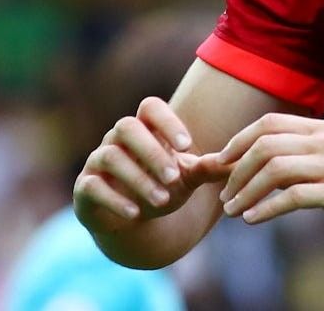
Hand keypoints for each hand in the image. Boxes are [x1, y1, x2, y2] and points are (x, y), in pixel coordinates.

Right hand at [73, 96, 215, 233]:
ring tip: (162, 200)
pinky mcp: (84, 188)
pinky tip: (136, 213)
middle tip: (174, 177)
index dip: (167, 121)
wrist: (134, 216)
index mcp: (144, 128)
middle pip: (126, 127)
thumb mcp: (188, 177)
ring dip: (138, 178)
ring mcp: (97, 161)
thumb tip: (239, 161)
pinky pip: (92, 186)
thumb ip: (209, 168)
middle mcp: (117, 139)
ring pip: (110, 157)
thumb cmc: (164, 186)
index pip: (150, 107)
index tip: (188, 145)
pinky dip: (115, 200)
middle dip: (151, 151)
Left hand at [213, 113, 323, 233]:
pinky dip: (265, 208)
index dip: (238, 141)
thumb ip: (317, 156)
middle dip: (234, 168)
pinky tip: (253, 219)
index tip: (223, 164)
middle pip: (265, 142)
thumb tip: (280, 171)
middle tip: (223, 193)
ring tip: (232, 211)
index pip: (270, 123)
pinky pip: (293, 196)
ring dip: (244, 190)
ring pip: (274, 167)